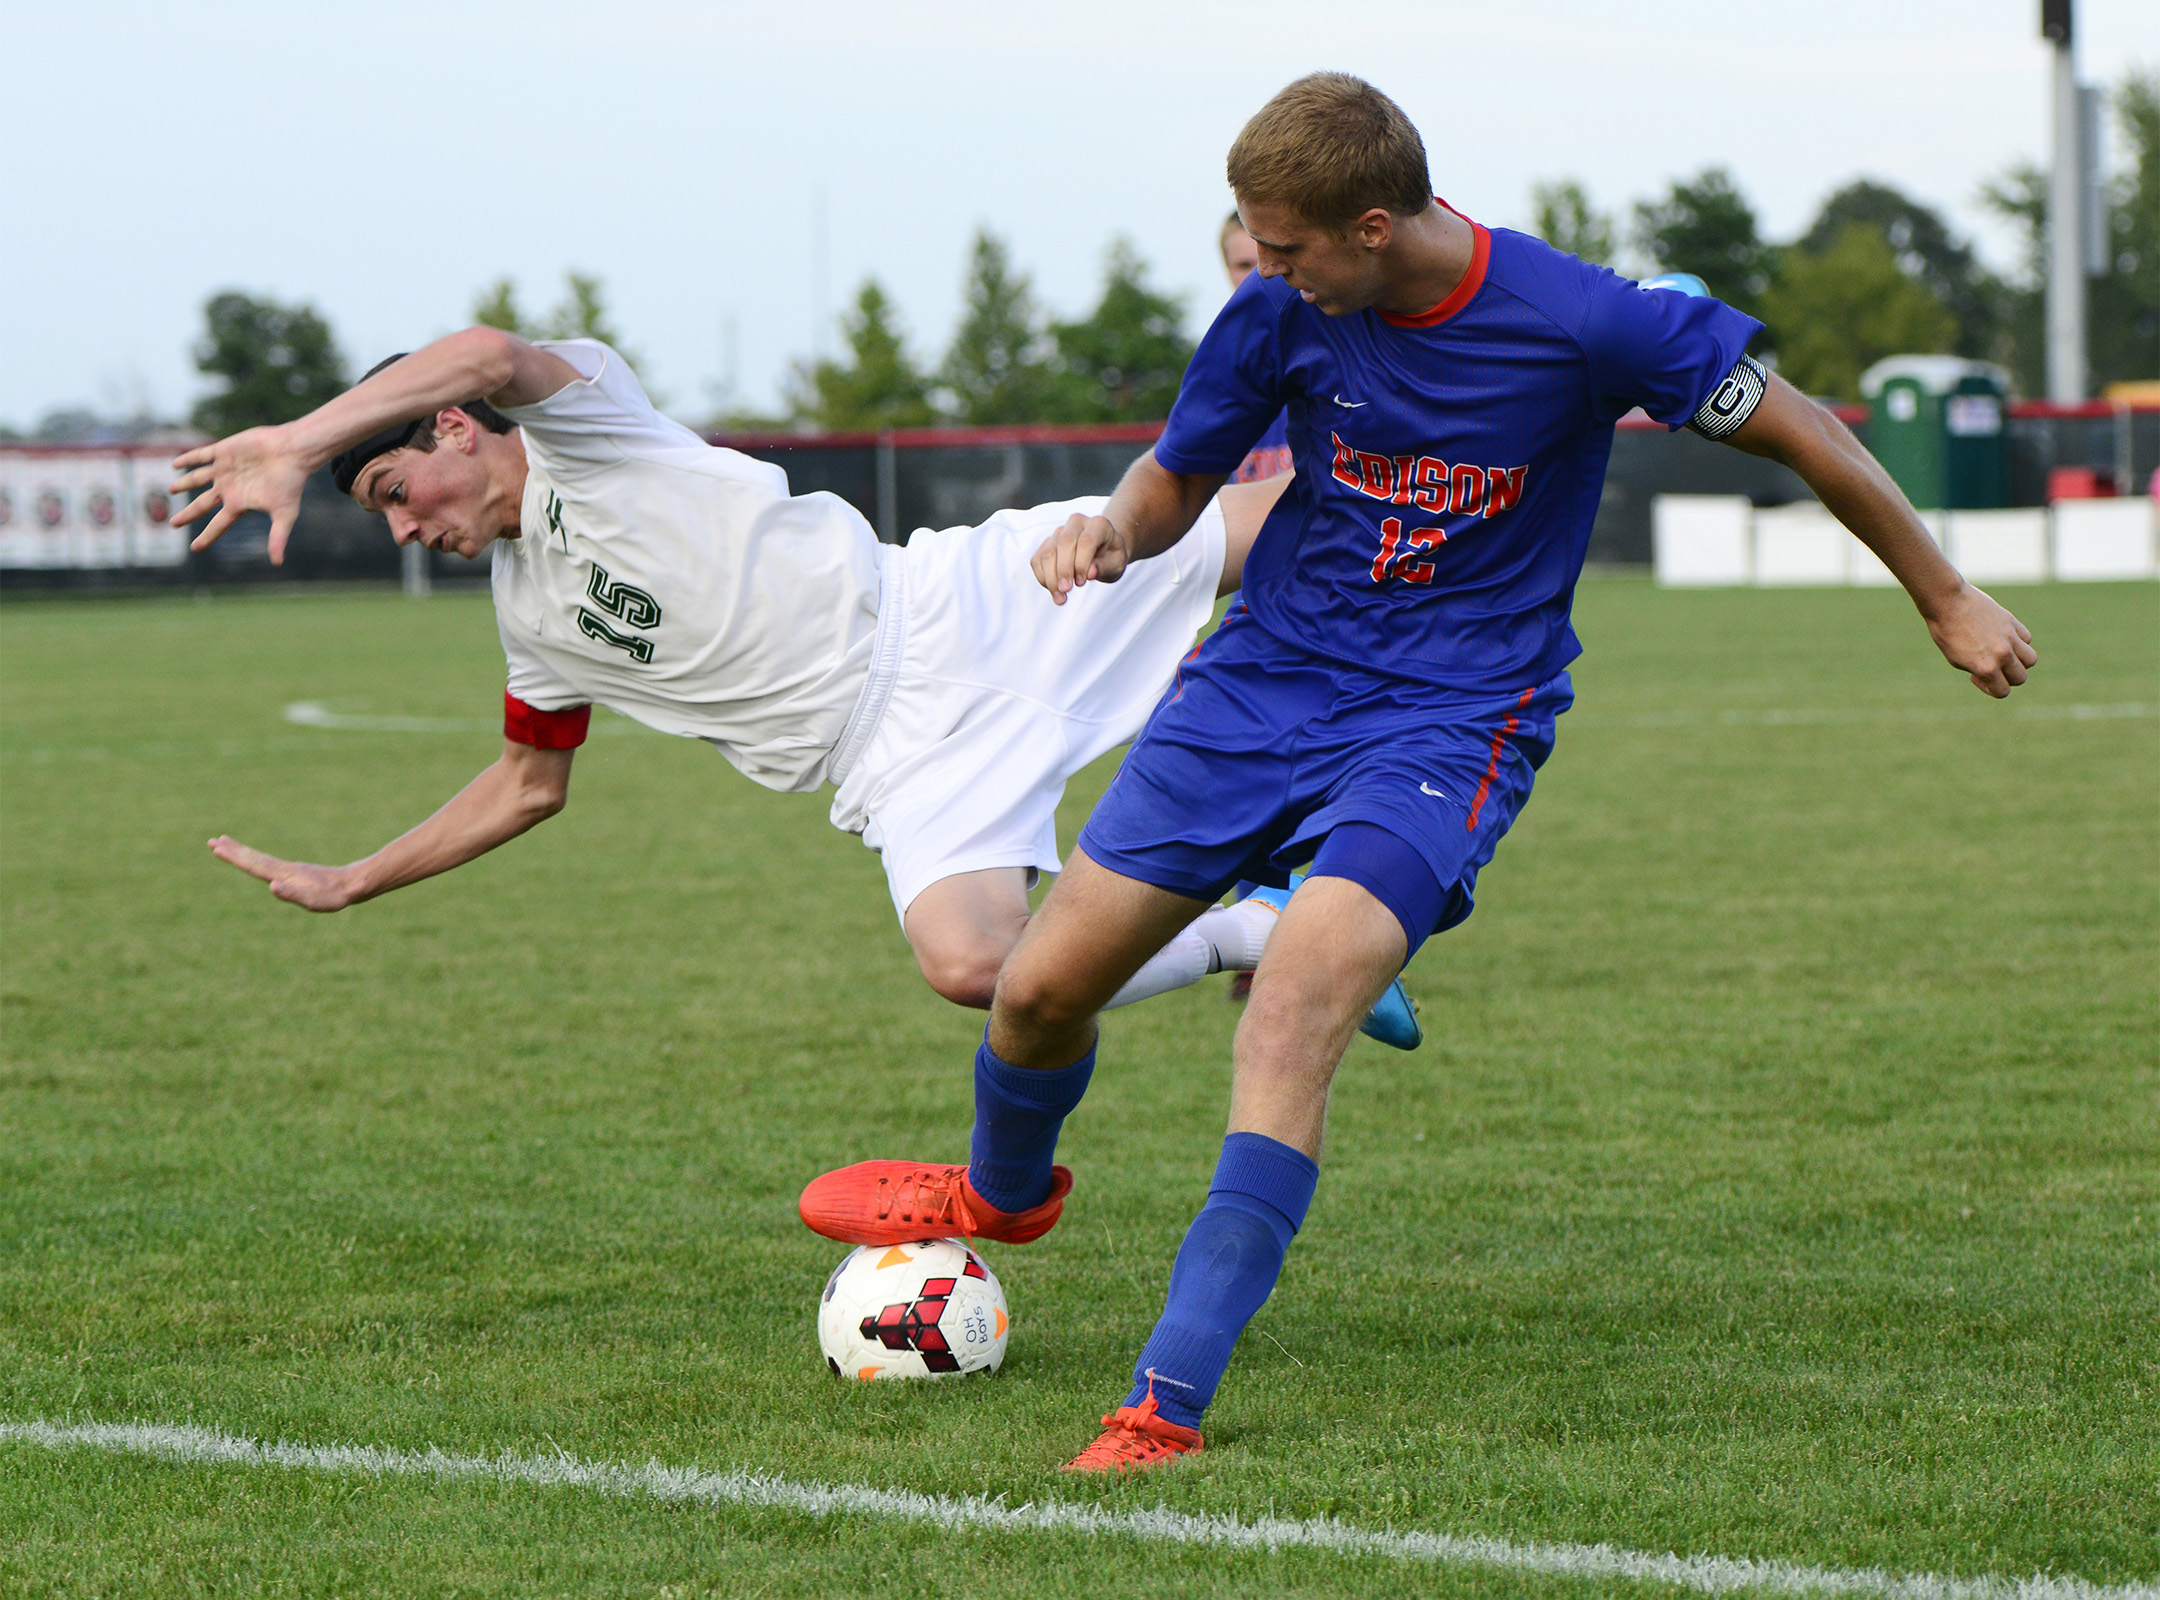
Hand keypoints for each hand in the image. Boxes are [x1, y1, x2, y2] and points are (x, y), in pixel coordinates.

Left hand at [170, 425, 313, 564]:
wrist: (292, 452)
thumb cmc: (290, 483)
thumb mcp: (285, 514)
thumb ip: (278, 537)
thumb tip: (277, 563)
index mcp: (239, 504)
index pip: (218, 524)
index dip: (206, 536)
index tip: (194, 548)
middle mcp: (229, 488)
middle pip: (203, 504)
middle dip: (188, 514)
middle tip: (173, 524)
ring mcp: (225, 470)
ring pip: (198, 479)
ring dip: (184, 484)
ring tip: (171, 490)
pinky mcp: (224, 451)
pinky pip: (201, 456)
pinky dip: (188, 460)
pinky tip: (176, 464)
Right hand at [209, 836, 360, 911]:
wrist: (352, 885)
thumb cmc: (333, 897)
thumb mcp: (313, 900)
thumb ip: (292, 894)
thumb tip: (271, 886)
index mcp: (283, 875)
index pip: (253, 864)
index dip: (235, 857)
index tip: (217, 847)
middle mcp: (284, 869)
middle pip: (253, 858)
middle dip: (233, 851)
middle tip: (212, 841)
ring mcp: (289, 870)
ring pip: (260, 859)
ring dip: (242, 852)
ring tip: (226, 844)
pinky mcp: (296, 873)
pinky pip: (270, 864)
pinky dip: (257, 860)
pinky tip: (255, 861)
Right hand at [1030, 512, 1130, 604]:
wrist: (1104, 551)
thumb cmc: (1111, 557)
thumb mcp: (1116, 564)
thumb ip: (1104, 567)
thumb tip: (1089, 573)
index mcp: (1098, 524)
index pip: (1086, 541)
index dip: (1081, 563)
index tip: (1081, 583)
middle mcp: (1077, 523)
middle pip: (1063, 543)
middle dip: (1063, 570)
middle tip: (1066, 591)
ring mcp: (1060, 531)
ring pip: (1048, 552)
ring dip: (1051, 578)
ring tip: (1060, 598)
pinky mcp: (1048, 543)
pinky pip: (1037, 560)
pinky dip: (1043, 577)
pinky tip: (1053, 590)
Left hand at [1923, 582, 2035, 697]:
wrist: (1948, 602)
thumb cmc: (1946, 633)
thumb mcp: (1956, 660)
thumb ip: (1979, 669)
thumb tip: (1996, 673)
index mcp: (1986, 668)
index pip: (2003, 692)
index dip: (1990, 688)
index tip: (1976, 676)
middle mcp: (2002, 655)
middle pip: (2021, 677)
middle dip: (2007, 677)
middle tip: (1990, 666)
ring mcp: (2010, 638)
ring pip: (2031, 660)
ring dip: (2019, 661)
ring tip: (2002, 654)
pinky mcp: (2012, 622)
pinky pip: (2027, 639)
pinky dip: (2019, 642)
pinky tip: (2001, 637)